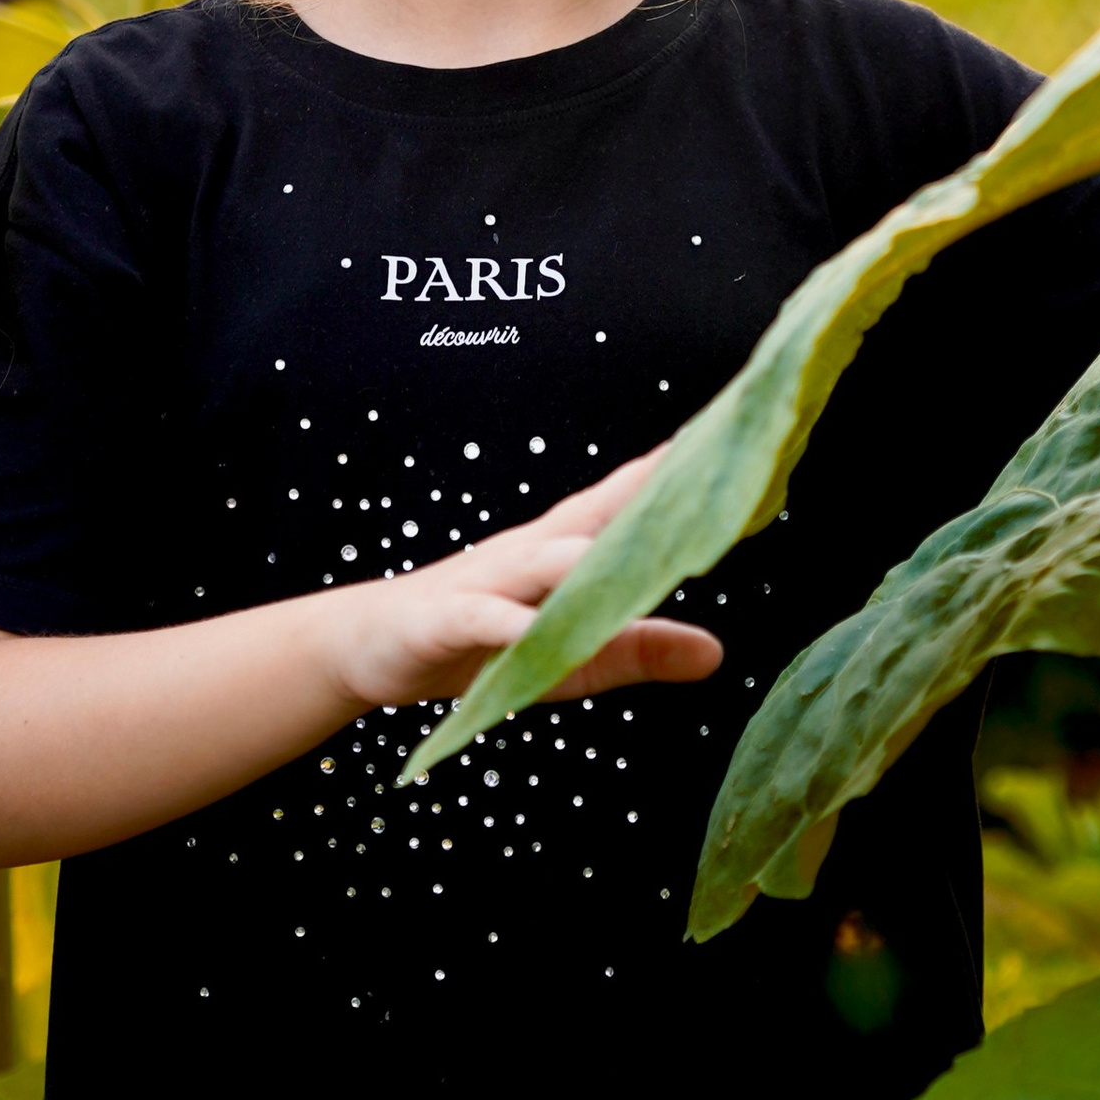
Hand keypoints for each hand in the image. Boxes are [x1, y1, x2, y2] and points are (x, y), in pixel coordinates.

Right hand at [322, 448, 721, 711]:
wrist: (373, 644)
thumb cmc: (484, 644)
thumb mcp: (570, 659)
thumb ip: (636, 649)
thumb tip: (717, 653)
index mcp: (563, 553)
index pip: (625, 507)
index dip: (671, 477)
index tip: (726, 440)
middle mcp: (529, 553)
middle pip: (591, 516)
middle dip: (641, 492)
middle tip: (697, 467)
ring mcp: (486, 582)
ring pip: (540, 564)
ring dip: (582, 560)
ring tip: (633, 557)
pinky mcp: (445, 620)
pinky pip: (481, 620)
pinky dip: (507, 627)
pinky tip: (533, 635)